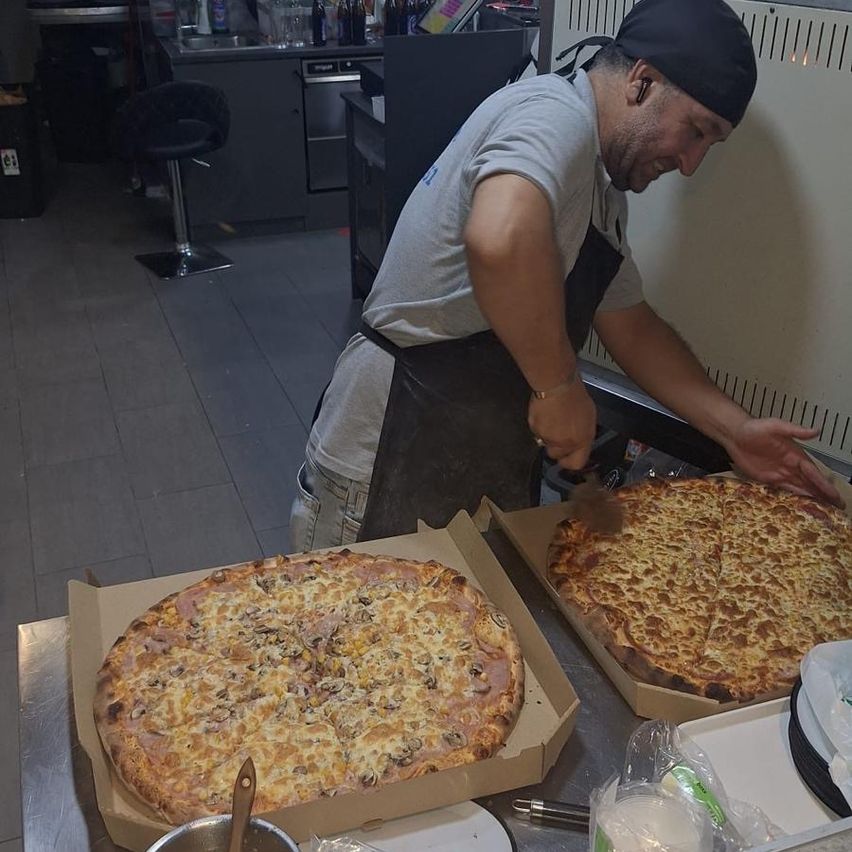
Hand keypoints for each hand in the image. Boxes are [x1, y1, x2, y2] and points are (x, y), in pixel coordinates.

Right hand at [528, 380, 596, 469]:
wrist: (557, 386)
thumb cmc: (575, 397)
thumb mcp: (588, 418)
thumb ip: (582, 434)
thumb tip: (578, 441)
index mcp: (582, 440)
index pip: (576, 463)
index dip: (569, 462)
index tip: (567, 459)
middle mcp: (565, 443)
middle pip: (556, 455)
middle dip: (556, 447)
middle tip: (558, 434)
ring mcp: (548, 437)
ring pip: (545, 443)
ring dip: (547, 436)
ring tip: (552, 419)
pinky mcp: (535, 430)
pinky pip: (536, 433)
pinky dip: (539, 426)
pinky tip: (545, 414)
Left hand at [724, 418, 843, 507]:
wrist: (735, 435)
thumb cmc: (754, 428)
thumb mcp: (775, 426)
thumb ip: (795, 430)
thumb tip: (816, 430)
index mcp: (796, 454)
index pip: (813, 473)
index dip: (824, 484)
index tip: (835, 495)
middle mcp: (791, 466)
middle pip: (811, 483)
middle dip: (825, 495)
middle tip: (839, 507)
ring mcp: (780, 473)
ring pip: (801, 489)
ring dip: (813, 499)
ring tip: (827, 510)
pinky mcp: (769, 479)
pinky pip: (785, 490)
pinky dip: (796, 498)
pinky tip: (804, 506)